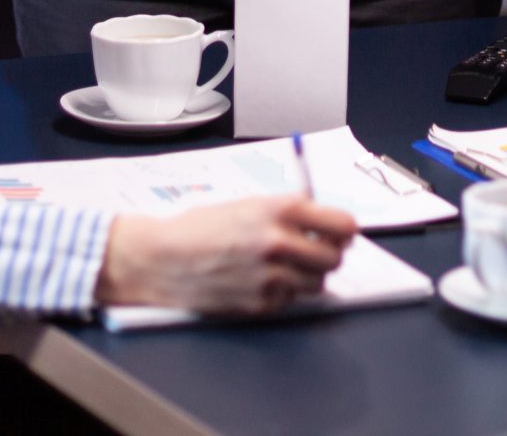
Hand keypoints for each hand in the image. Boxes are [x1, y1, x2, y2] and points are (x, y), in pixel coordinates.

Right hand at [95, 197, 357, 313]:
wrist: (163, 258)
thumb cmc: (201, 227)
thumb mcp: (248, 204)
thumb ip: (288, 212)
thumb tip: (323, 221)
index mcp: (280, 209)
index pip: (343, 226)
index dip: (344, 231)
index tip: (341, 233)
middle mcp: (280, 242)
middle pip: (335, 259)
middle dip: (328, 255)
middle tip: (314, 251)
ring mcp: (271, 276)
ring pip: (317, 283)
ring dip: (307, 276)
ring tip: (283, 265)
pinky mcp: (260, 303)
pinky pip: (290, 300)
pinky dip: (283, 293)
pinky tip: (260, 280)